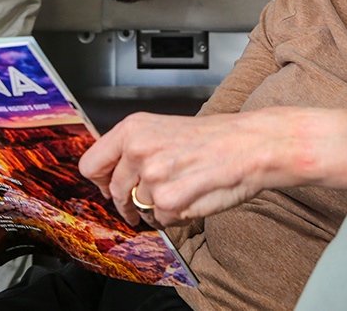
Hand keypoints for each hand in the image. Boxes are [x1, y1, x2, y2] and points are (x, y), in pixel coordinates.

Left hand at [79, 108, 346, 226]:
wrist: (256, 143)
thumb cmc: (220, 137)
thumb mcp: (168, 130)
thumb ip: (138, 149)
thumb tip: (114, 176)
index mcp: (135, 128)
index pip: (90, 164)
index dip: (102, 181)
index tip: (113, 186)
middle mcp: (138, 149)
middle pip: (115, 193)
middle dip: (131, 203)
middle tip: (151, 201)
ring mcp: (152, 175)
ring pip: (140, 208)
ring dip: (159, 207)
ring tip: (185, 191)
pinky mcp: (169, 199)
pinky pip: (162, 219)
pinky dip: (177, 215)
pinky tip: (196, 196)